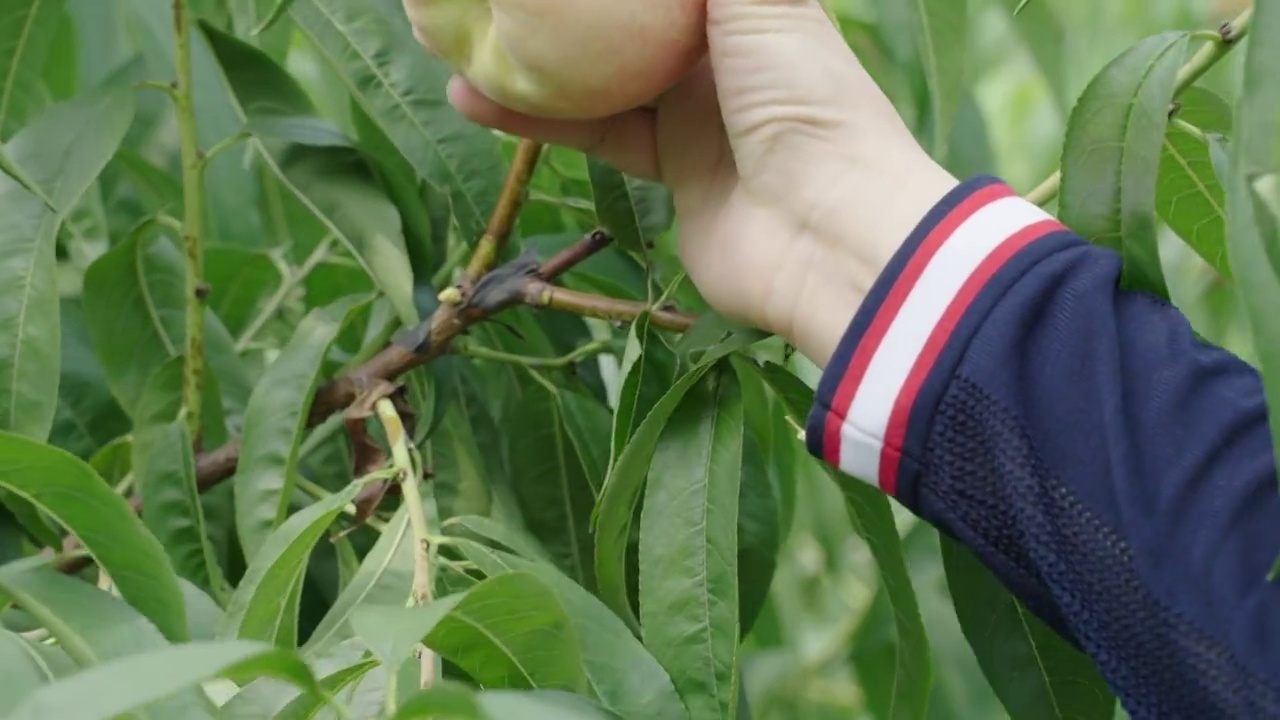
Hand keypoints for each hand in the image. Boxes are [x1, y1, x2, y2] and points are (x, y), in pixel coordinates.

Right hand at [444, 0, 958, 366]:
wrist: (828, 238)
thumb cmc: (810, 103)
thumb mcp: (765, 4)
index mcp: (750, 12)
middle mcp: (721, 60)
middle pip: (626, 23)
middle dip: (566, 15)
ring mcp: (695, 119)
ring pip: (598, 77)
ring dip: (534, 60)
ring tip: (457, 36)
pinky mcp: (669, 174)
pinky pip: (592, 134)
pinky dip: (535, 120)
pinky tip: (473, 99)